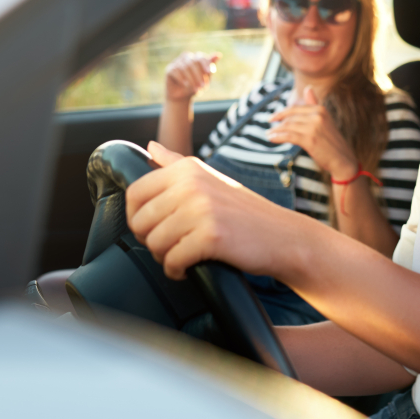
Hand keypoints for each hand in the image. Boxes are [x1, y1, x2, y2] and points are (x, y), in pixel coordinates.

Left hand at [126, 142, 299, 279]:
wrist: (284, 236)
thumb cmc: (246, 213)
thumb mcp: (211, 179)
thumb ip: (177, 163)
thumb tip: (150, 148)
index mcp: (187, 169)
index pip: (135, 193)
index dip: (136, 217)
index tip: (153, 228)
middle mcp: (192, 184)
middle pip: (140, 221)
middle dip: (150, 241)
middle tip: (171, 245)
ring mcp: (201, 209)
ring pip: (154, 243)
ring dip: (164, 257)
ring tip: (182, 255)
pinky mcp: (210, 236)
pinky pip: (172, 261)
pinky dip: (177, 271)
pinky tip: (189, 268)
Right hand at [165, 51, 220, 101]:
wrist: (182, 97)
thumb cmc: (195, 85)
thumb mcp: (205, 77)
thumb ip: (211, 66)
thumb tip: (219, 54)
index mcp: (196, 57)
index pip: (201, 58)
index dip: (205, 64)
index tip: (209, 73)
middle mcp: (186, 57)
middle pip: (193, 63)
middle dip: (199, 75)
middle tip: (203, 87)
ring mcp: (177, 62)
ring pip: (184, 67)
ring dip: (191, 79)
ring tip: (196, 89)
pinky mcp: (169, 69)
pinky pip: (176, 71)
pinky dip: (181, 78)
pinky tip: (185, 84)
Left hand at [267, 87, 357, 177]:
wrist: (343, 160)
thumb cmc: (332, 141)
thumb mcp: (325, 120)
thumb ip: (315, 104)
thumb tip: (308, 88)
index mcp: (321, 109)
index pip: (295, 108)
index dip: (282, 113)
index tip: (273, 117)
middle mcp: (318, 115)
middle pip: (290, 116)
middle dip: (278, 121)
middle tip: (270, 126)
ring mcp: (314, 127)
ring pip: (288, 126)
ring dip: (276, 130)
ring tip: (269, 135)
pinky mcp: (310, 140)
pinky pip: (288, 136)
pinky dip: (278, 137)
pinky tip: (272, 139)